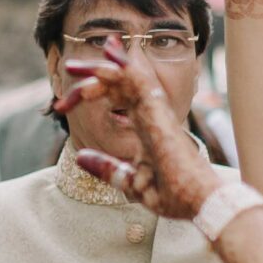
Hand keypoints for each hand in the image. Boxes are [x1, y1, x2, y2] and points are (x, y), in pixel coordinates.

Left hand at [56, 40, 225, 221]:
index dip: (96, 90)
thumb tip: (80, 157)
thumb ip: (106, 168)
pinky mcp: (160, 114)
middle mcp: (151, 115)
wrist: (198, 203)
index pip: (119, 97)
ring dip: (101, 68)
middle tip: (69, 69)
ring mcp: (156, 112)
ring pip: (128, 77)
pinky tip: (106, 60)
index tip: (64, 103)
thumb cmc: (173, 195)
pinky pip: (141, 83)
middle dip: (93, 75)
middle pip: (120, 83)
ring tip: (73, 66)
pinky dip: (123, 69)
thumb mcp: (130, 182)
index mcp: (146, 126)